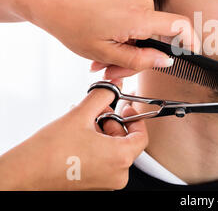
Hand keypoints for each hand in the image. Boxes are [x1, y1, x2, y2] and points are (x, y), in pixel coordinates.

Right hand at [0, 85, 147, 189]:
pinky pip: (103, 161)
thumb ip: (102, 96)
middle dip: (112, 122)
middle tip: (97, 112)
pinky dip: (96, 146)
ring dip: (102, 133)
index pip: (141, 136)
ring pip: (113, 151)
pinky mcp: (93, 184)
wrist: (23, 175)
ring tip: (83, 123)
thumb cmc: (50, 151)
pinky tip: (79, 136)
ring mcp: (105, 182)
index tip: (125, 108)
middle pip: (126, 142)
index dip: (134, 118)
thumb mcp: (80, 114)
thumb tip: (114, 85)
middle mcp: (116, 174)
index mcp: (120, 158)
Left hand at [31, 0, 199, 77]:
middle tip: (112, 71)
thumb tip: (165, 60)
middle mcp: (142, 1)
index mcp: (139, 16)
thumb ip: (140, 60)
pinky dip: (124, 35)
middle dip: (138, 57)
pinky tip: (105, 44)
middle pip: (157, 36)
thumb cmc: (73, 25)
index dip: (191, 42)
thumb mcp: (106, 53)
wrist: (54, 1)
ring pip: (145, 30)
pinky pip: (137, 19)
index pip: (180, 26)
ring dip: (128, 48)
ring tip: (102, 59)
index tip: (192, 54)